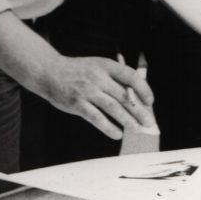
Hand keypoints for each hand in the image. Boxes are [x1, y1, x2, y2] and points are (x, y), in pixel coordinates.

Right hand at [37, 55, 155, 139]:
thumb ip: (115, 78)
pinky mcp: (77, 104)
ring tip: (137, 129)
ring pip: (112, 108)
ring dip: (127, 120)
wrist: (50, 72)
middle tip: (149, 122)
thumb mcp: (99, 66)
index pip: (131, 76)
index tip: (150, 101)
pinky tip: (117, 134)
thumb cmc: (80, 71)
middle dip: (139, 110)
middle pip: (124, 96)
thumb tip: (137, 97)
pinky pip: (96, 118)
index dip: (143, 89)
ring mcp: (87, 91)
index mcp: (107, 65)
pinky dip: (108, 127)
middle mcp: (98, 77)